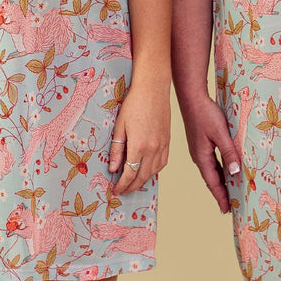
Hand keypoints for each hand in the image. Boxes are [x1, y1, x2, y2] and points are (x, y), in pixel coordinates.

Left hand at [109, 80, 169, 194]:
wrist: (153, 89)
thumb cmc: (134, 104)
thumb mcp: (119, 126)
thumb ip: (117, 149)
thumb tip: (113, 168)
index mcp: (139, 146)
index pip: (130, 173)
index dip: (122, 185)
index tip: (115, 190)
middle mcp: (153, 149)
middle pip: (142, 176)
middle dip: (131, 186)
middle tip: (122, 191)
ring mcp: (162, 145)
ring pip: (154, 171)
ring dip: (143, 180)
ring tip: (133, 183)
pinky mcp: (167, 141)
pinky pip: (162, 163)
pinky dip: (154, 171)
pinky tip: (147, 171)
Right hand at [178, 91, 239, 214]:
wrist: (192, 98)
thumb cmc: (205, 114)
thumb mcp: (220, 134)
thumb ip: (228, 152)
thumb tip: (235, 172)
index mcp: (201, 157)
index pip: (212, 182)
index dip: (220, 196)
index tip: (227, 210)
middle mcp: (199, 156)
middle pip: (211, 179)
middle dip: (220, 193)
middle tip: (230, 206)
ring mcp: (199, 150)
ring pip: (212, 171)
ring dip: (220, 182)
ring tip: (230, 192)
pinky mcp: (201, 143)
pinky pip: (212, 162)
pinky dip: (220, 170)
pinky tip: (226, 171)